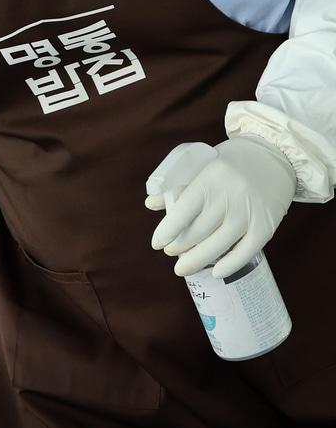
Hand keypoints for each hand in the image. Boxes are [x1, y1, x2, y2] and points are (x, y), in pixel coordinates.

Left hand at [145, 137, 296, 277]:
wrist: (276, 155)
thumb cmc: (232, 162)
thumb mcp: (203, 167)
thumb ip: (179, 188)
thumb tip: (150, 204)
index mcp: (209, 180)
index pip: (182, 212)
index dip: (167, 232)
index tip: (157, 244)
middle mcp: (229, 198)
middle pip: (198, 232)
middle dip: (179, 248)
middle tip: (171, 253)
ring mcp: (249, 213)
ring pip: (218, 245)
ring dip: (197, 260)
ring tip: (183, 268)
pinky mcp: (266, 225)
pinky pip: (246, 251)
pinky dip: (230, 265)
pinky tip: (216, 272)